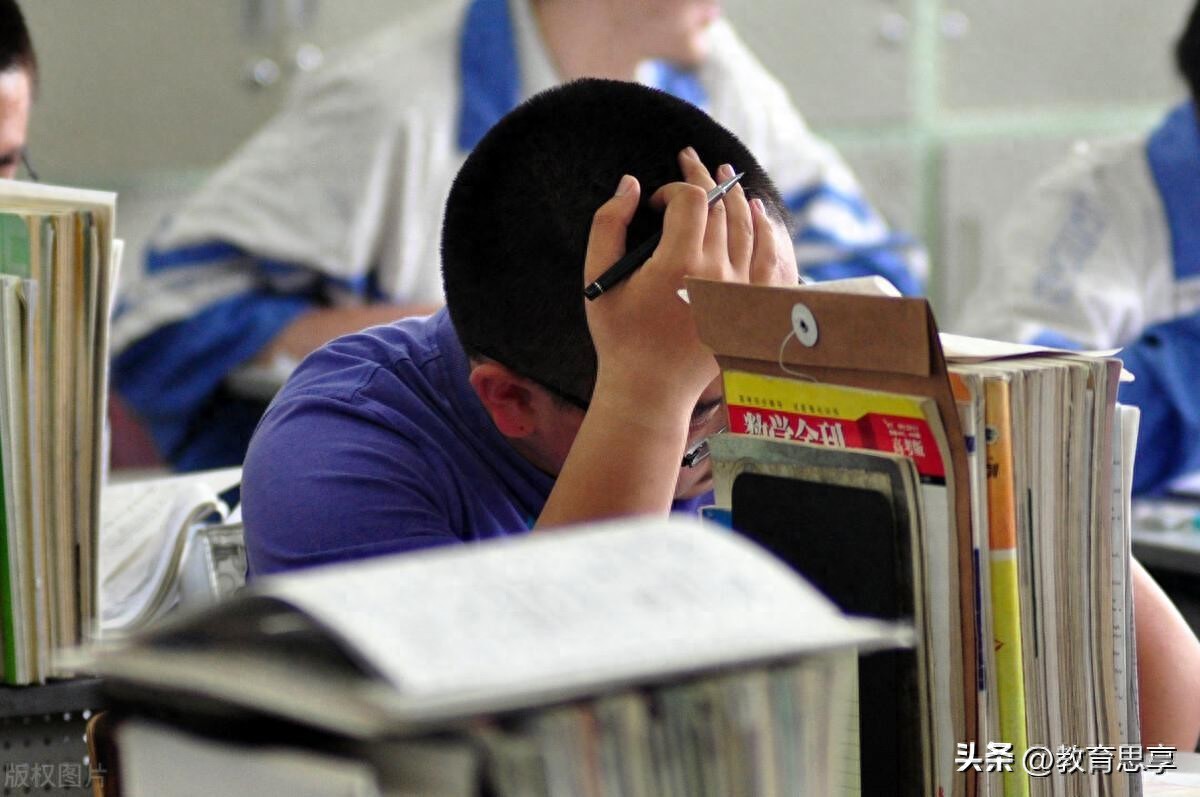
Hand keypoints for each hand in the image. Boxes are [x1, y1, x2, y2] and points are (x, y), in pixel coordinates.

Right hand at [581, 148, 778, 425]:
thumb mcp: (598, 279)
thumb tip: (631, 184)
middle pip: (721, 207)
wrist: (650, 387)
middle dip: (704, 179)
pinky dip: (767, 231)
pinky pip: (771, 259)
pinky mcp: (750, 307)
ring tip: (726, 173)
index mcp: (677, 264)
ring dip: (736, 196)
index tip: (656, 204)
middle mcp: (715, 274)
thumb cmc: (618, 335)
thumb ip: (608, 225)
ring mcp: (739, 291)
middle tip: (691, 162)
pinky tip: (760, 213)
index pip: (691, 198)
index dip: (673, 188)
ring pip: (748, 227)